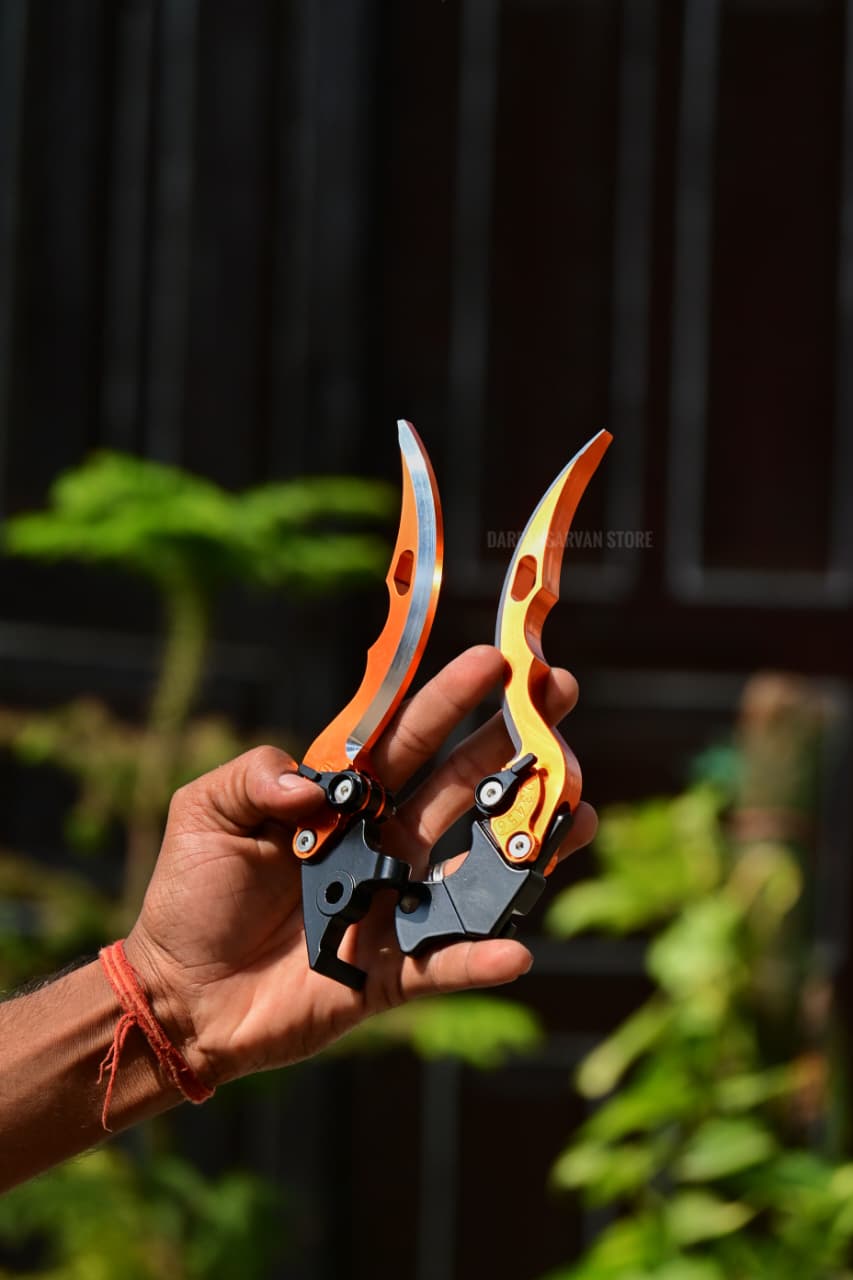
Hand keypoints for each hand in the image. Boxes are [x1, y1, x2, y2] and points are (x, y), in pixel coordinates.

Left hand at [125, 645, 596, 1087]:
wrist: (182, 995)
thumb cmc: (191, 896)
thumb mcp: (202, 813)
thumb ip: (251, 776)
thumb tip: (310, 783)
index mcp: (343, 798)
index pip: (407, 738)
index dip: (451, 700)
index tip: (498, 662)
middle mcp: (383, 841)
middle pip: (459, 786)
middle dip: (512, 742)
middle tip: (563, 698)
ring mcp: (395, 904)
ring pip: (476, 865)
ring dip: (529, 839)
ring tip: (578, 809)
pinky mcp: (393, 972)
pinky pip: (446, 962)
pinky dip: (481, 958)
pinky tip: (518, 948)